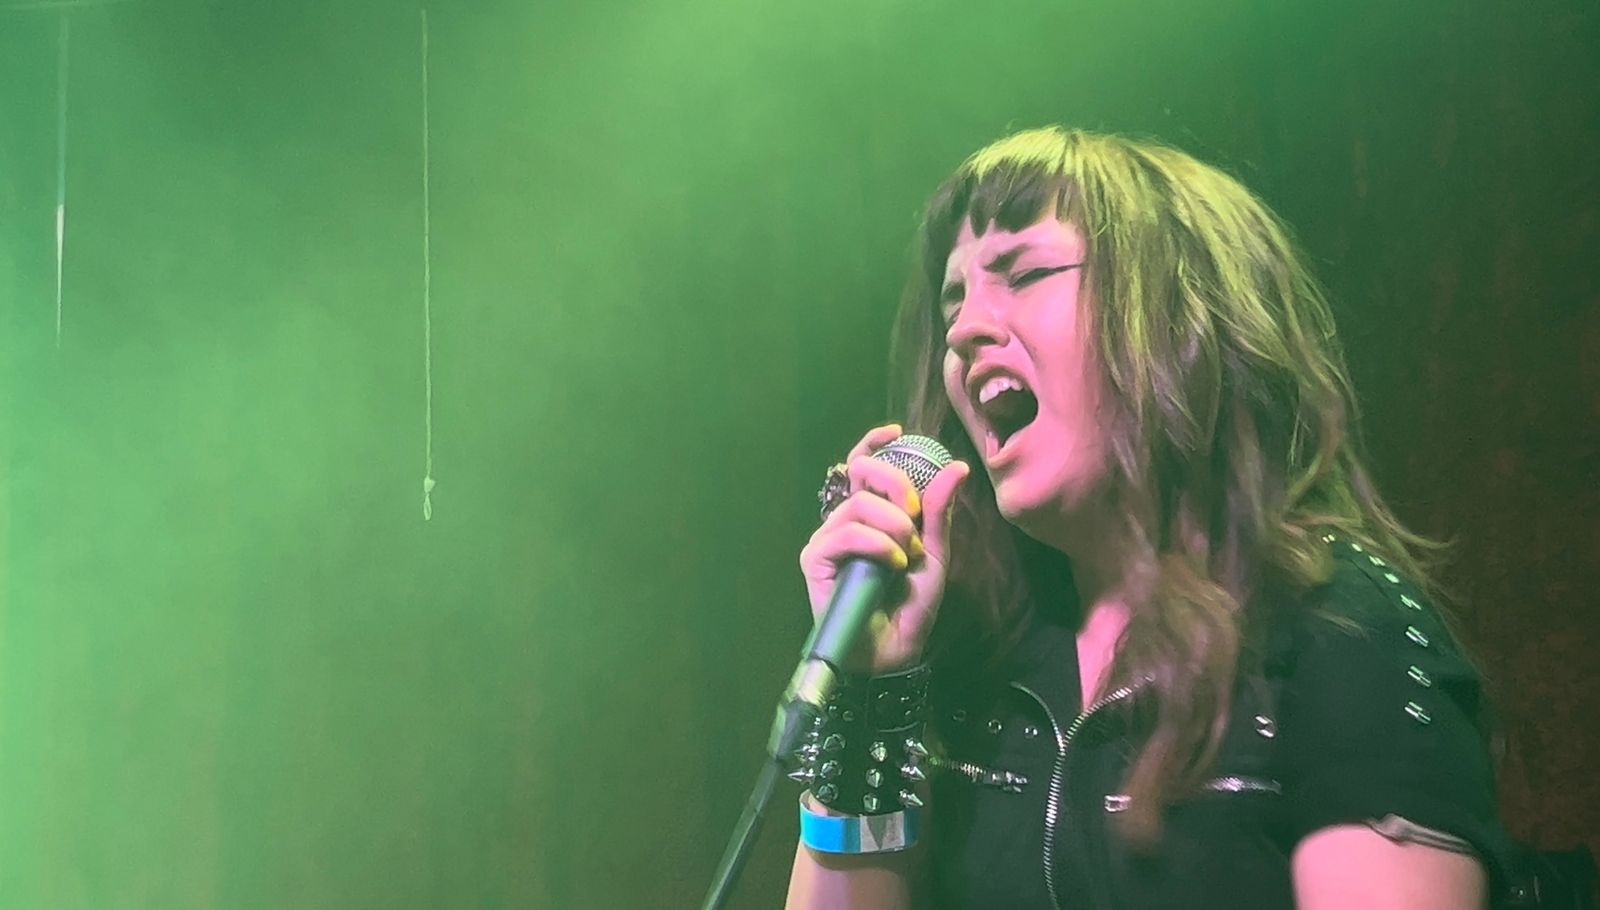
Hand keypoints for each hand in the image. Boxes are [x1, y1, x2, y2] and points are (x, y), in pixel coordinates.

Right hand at [799, 423, 970, 673]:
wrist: (896, 650)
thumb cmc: (911, 605)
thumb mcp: (934, 554)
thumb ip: (939, 512)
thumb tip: (956, 466)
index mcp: (871, 515)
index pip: (862, 466)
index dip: (873, 443)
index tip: (896, 432)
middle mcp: (844, 521)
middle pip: (862, 474)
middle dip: (896, 486)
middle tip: (916, 517)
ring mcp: (827, 540)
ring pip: (859, 505)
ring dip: (894, 526)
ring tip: (907, 556)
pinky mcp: (815, 560)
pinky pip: (845, 533)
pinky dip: (876, 544)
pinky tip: (892, 564)